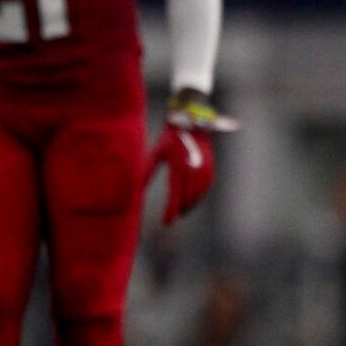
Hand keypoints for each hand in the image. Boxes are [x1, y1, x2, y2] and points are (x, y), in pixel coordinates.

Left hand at [144, 94, 235, 226]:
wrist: (191, 121)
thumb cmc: (171, 137)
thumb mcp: (156, 153)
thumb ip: (147, 172)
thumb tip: (136, 189)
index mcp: (178, 168)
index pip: (175, 196)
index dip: (170, 211)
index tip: (166, 223)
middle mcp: (193, 170)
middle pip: (187, 199)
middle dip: (180, 210)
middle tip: (172, 218)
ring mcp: (204, 169)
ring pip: (198, 195)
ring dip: (190, 205)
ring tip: (182, 211)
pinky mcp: (210, 166)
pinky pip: (206, 187)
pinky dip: (200, 196)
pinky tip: (194, 199)